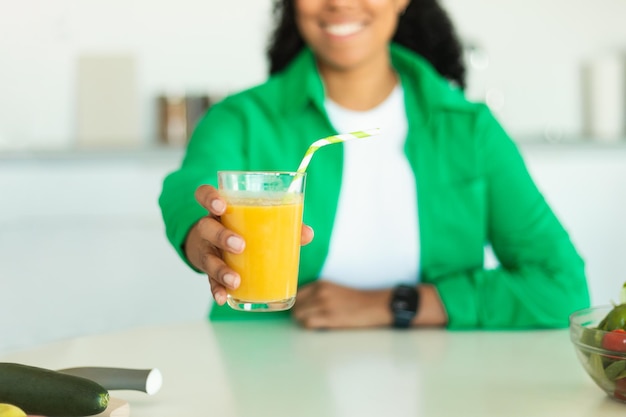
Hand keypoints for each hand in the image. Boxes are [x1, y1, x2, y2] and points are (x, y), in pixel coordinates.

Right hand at [185, 184, 313, 305]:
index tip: (221, 206)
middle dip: (221, 236)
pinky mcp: (208, 271)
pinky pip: (210, 281)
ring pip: (207, 258)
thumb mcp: (256, 221)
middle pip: (206, 228)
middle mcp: (208, 228)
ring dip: (220, 270)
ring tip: (235, 280)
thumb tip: (308, 233)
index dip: (209, 198)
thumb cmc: (241, 228)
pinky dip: (217, 290)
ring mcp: (206, 250)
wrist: (211, 246)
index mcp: (221, 210)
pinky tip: (224, 298)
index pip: (204, 195)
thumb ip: (283, 223)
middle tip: (240, 245)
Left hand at [292, 281, 392, 328]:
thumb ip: (316, 293)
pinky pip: (308, 323)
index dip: (295, 303)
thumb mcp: (332, 289)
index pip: (295, 293)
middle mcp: (320, 292)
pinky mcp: (329, 318)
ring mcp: (324, 305)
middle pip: (295, 305)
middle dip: (298, 313)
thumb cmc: (353, 300)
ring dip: (303, 320)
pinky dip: (310, 326)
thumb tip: (298, 304)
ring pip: (299, 315)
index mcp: (320, 284)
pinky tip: (319, 326)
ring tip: (314, 322)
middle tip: (307, 317)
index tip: (299, 309)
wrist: (372, 305)